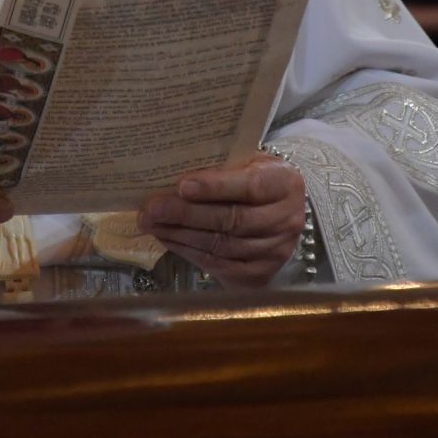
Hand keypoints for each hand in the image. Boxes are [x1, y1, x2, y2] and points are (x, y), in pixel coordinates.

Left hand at [138, 155, 306, 289]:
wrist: (279, 210)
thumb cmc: (255, 178)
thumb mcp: (247, 162)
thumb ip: (221, 168)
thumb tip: (173, 178)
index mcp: (285, 183)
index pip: (250, 186)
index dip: (215, 187)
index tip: (181, 185)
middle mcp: (286, 220)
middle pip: (232, 220)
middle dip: (186, 214)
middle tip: (151, 209)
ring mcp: (275, 251)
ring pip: (221, 246)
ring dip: (181, 235)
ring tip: (152, 224)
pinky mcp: (260, 275)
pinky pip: (219, 265)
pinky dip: (189, 252)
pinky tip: (168, 240)